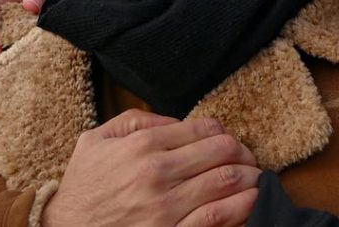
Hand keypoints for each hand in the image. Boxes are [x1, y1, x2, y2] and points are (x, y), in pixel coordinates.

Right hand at [43, 110, 260, 226]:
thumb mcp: (97, 140)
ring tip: (255, 178)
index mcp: (143, 145)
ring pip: (226, 182)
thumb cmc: (83, 186)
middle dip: (243, 153)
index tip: (227, 140)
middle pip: (222, 152)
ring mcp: (165, 207)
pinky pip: (216, 218)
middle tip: (248, 159)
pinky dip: (241, 208)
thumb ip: (137, 121)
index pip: (204, 129)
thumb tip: (176, 121)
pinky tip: (249, 202)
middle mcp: (157, 172)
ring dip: (249, 178)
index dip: (223, 132)